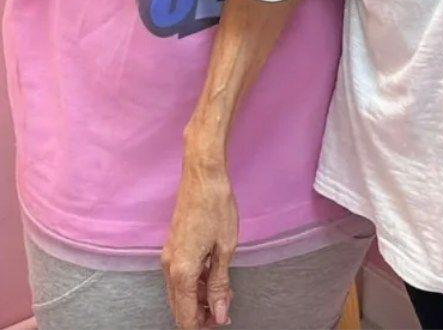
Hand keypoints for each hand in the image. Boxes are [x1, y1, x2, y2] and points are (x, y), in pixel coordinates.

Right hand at [163, 147, 238, 327]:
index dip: (203, 324)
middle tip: (226, 307)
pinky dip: (194, 283)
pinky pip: (179, 276)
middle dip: (202, 313)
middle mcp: (168, 268)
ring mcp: (168, 257)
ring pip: (179, 292)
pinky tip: (212, 275)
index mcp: (181, 272)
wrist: (203, 176)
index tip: (222, 321)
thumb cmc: (216, 207)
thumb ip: (220, 284)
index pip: (186, 316)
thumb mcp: (225, 248)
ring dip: (199, 298)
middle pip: (180, 307)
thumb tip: (219, 314)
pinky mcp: (172, 248)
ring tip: (224, 290)